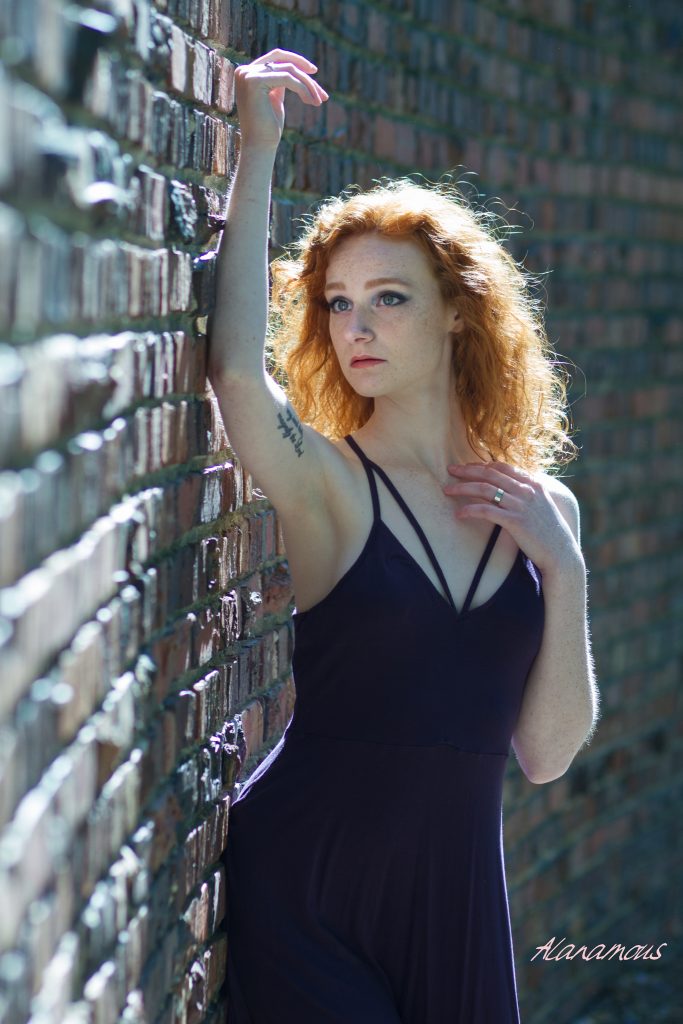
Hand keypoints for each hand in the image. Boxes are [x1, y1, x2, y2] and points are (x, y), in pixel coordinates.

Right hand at [234, 49, 328, 150]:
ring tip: (319, 101)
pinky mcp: (254, 81)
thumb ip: (279, 81)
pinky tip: (311, 101)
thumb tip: (294, 68)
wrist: (259, 146)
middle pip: (283, 61)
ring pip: (288, 70)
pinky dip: (302, 88)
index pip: (276, 58)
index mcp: (248, 73)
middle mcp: (244, 71)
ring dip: (307, 85)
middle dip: (305, 72)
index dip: (296, 61)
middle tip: (321, 89)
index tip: (313, 71)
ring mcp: (248, 75)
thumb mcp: (274, 99)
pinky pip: (287, 78)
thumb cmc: (268, 128)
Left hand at [443, 462, 582, 579]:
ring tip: (447, 491)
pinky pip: (486, 511)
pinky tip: (459, 513)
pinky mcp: (515, 521)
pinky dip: (470, 510)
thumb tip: (509, 492)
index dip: (481, 465)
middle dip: (467, 470)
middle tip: (450, 470)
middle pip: (490, 474)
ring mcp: (521, 505)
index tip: (466, 467)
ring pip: (485, 489)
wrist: (561, 554)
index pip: (502, 467)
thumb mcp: (542, 507)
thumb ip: (528, 495)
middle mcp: (527, 491)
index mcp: (534, 484)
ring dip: (463, 488)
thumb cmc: (551, 533)